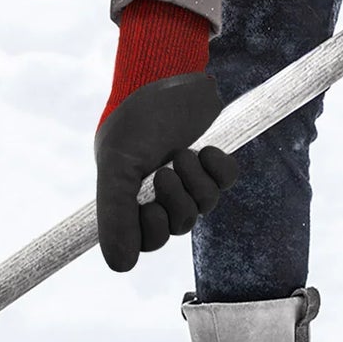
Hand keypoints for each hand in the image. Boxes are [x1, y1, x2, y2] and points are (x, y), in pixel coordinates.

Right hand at [95, 74, 236, 271]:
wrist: (162, 76)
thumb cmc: (134, 121)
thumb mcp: (117, 167)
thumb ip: (115, 214)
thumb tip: (120, 266)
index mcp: (131, 198)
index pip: (147, 244)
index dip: (152, 231)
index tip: (146, 207)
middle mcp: (161, 192)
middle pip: (179, 226)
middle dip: (176, 200)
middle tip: (164, 172)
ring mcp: (190, 177)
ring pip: (205, 205)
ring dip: (195, 179)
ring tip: (182, 152)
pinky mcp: (213, 160)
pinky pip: (227, 180)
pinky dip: (219, 166)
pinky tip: (206, 148)